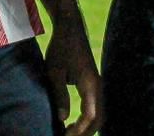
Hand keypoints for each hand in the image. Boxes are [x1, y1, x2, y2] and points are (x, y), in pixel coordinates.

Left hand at [44, 20, 102, 135]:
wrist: (70, 28)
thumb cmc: (61, 47)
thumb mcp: (54, 70)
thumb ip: (59, 94)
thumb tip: (62, 118)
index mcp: (90, 84)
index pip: (90, 115)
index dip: (79, 129)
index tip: (65, 135)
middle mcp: (97, 87)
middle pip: (99, 119)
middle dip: (85, 132)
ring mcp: (97, 86)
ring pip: (98, 114)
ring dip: (86, 127)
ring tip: (69, 133)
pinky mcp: (93, 84)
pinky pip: (94, 107)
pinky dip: (87, 119)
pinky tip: (73, 123)